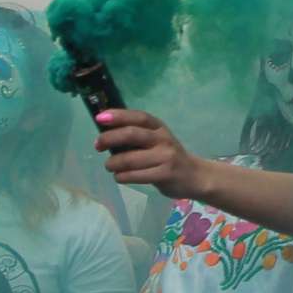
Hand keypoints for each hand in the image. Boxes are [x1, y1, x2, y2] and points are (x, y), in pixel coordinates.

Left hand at [94, 110, 208, 200]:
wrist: (194, 176)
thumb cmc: (167, 156)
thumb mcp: (157, 140)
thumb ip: (137, 135)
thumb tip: (105, 134)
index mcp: (159, 127)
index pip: (138, 117)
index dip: (118, 115)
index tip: (100, 118)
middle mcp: (163, 139)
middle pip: (131, 134)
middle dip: (109, 138)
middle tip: (98, 146)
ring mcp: (165, 157)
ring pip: (129, 159)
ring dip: (112, 163)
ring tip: (109, 166)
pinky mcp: (164, 174)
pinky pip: (135, 175)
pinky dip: (121, 176)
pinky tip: (120, 177)